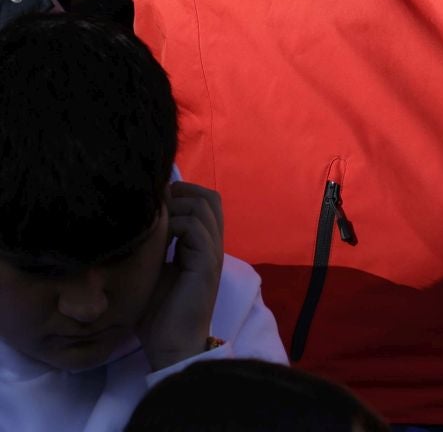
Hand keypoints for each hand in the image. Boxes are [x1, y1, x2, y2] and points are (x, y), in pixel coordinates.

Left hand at [137, 182, 223, 372]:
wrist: (172, 347)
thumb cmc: (158, 316)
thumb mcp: (152, 274)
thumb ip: (152, 250)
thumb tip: (133, 225)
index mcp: (202, 246)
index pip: (204, 201)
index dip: (181, 194)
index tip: (152, 205)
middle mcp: (212, 245)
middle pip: (210, 197)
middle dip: (181, 193)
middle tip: (154, 207)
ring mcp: (212, 253)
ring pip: (203, 207)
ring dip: (175, 207)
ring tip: (154, 223)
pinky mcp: (207, 264)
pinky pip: (195, 228)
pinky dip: (175, 225)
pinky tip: (156, 240)